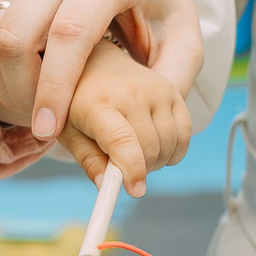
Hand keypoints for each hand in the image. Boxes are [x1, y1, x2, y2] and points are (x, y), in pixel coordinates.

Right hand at [0, 0, 203, 140]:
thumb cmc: (156, 0)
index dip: (54, 87)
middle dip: (21, 92)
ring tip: (31, 104)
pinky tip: (8, 82)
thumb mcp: (184, 36)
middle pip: (15, 36)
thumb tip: (142, 124)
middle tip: (43, 122)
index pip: (68, 33)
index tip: (48, 131)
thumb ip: (172, 79)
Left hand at [59, 42, 193, 194]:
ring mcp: (155, 90)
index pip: (122, 141)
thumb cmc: (78, 105)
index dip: (132, 170)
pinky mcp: (172, 91)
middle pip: (149, 148)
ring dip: (157, 162)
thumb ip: (88, 161)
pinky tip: (158, 150)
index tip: (135, 191)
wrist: (96, 64)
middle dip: (141, 170)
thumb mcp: (70, 134)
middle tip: (126, 172)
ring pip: (169, 144)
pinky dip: (175, 150)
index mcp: (97, 104)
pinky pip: (185, 132)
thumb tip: (106, 187)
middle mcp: (130, 93)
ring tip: (137, 156)